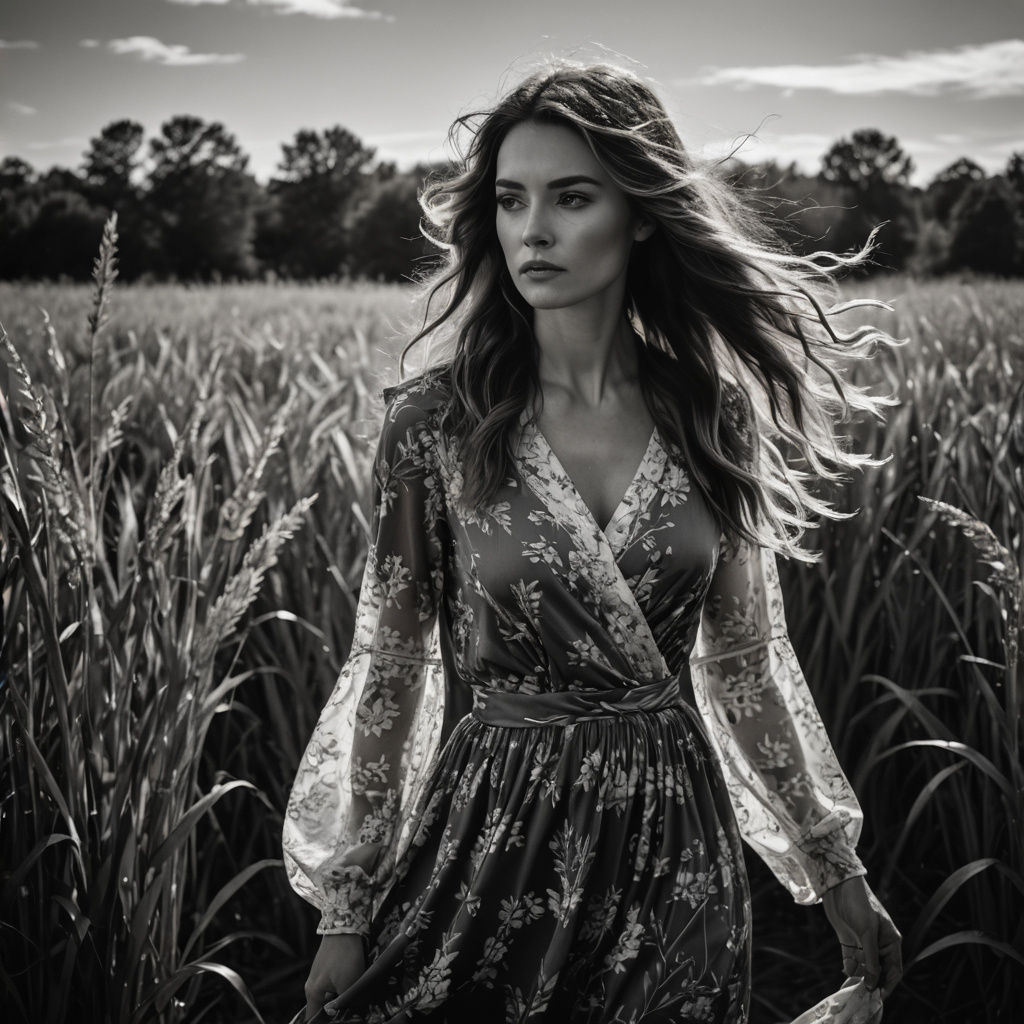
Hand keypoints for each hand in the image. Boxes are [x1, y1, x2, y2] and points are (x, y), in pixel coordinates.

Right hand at [303, 933, 365, 1021]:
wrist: (345, 924)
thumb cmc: (344, 955)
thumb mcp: (349, 983)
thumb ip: (348, 1002)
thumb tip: (351, 1010)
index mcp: (312, 994)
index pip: (313, 1019)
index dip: (325, 1023)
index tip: (338, 1021)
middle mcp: (313, 985)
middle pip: (325, 1007)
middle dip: (339, 1009)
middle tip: (353, 1008)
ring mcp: (321, 973)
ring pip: (334, 993)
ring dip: (346, 995)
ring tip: (358, 993)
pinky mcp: (331, 964)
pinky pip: (338, 981)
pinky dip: (348, 983)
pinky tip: (358, 978)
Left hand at [821, 875, 902, 998]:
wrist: (837, 886)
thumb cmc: (858, 905)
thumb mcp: (867, 932)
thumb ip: (871, 959)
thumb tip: (873, 984)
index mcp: (890, 941)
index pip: (894, 970)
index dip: (888, 985)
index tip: (878, 997)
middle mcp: (879, 944)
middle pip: (879, 971)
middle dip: (872, 983)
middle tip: (863, 997)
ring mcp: (863, 943)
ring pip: (865, 967)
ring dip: (859, 976)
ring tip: (852, 988)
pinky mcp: (849, 940)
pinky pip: (852, 960)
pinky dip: (849, 968)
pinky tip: (846, 972)